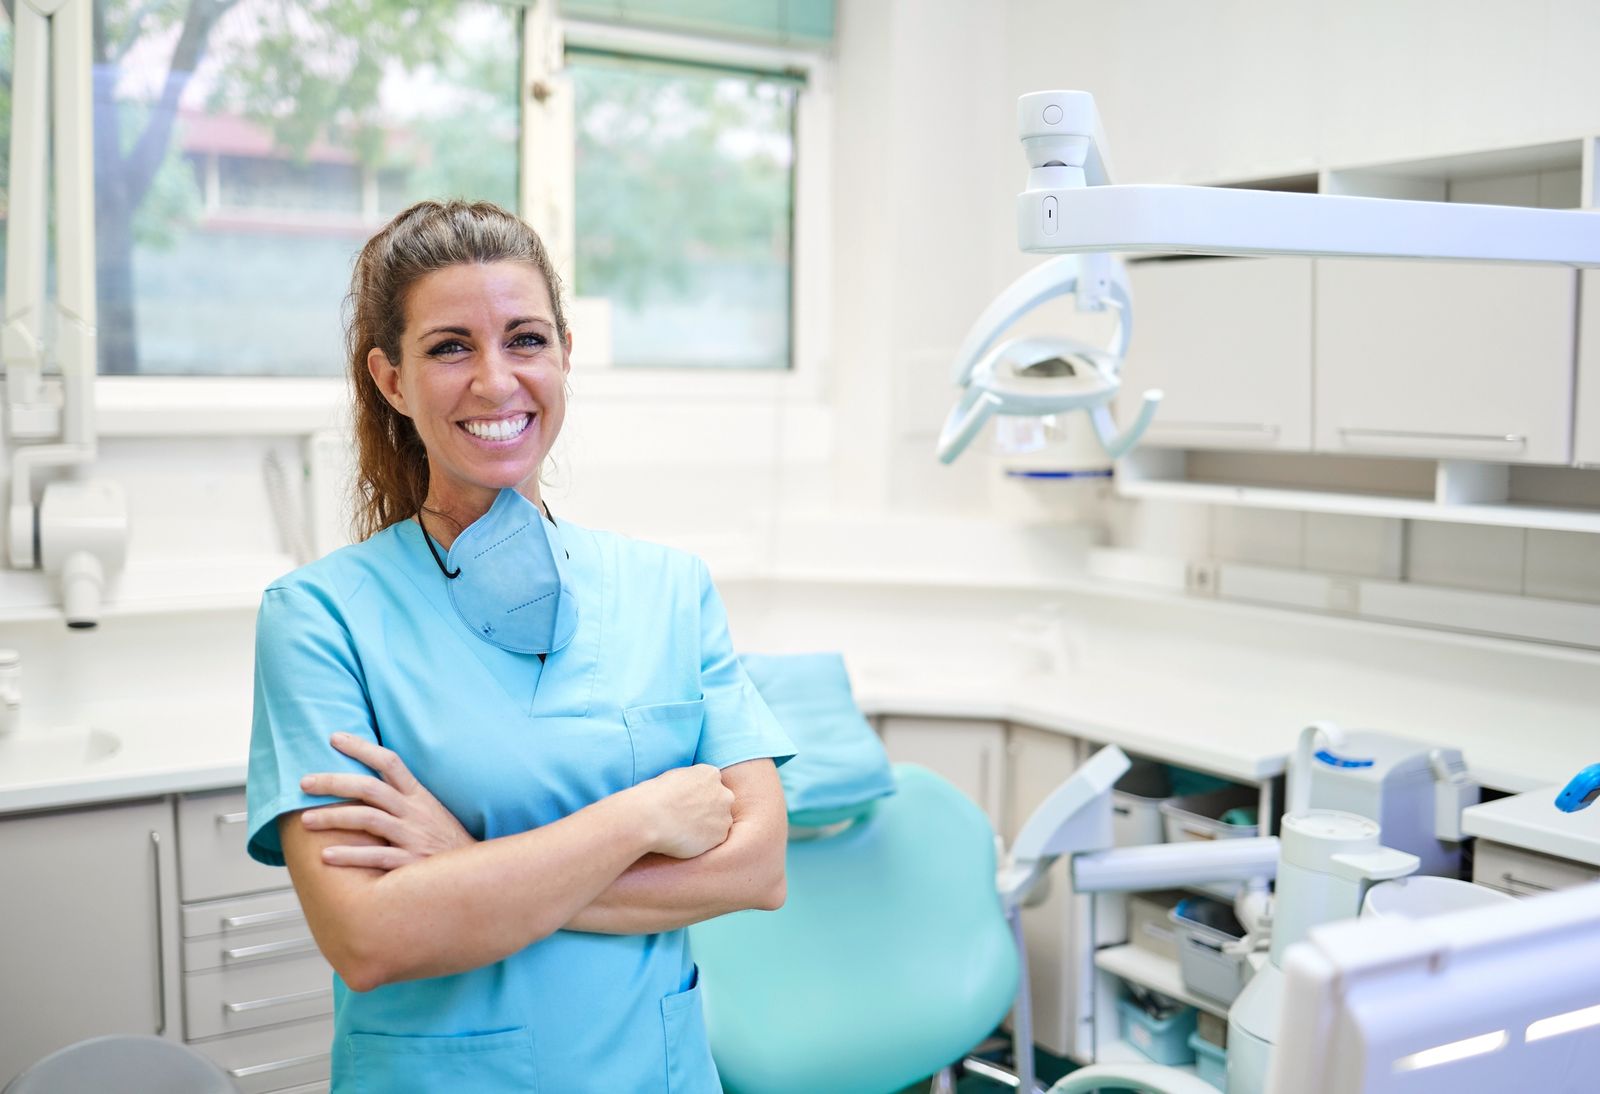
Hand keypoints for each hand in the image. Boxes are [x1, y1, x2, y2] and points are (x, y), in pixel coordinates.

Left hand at [299, 732, 475, 869]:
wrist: (477, 876)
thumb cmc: (446, 845)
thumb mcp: (431, 814)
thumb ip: (404, 799)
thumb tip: (368, 784)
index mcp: (419, 796)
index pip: (390, 761)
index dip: (362, 747)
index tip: (335, 738)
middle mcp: (414, 813)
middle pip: (369, 788)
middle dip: (333, 782)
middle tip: (304, 782)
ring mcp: (412, 837)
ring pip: (368, 819)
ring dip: (333, 818)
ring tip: (306, 820)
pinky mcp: (410, 864)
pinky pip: (375, 858)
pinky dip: (349, 856)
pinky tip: (326, 856)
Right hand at [631, 764, 734, 858]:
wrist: (650, 818)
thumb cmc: (654, 796)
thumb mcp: (675, 776)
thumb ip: (691, 781)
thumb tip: (691, 789)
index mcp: (711, 774)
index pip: (712, 783)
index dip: (699, 794)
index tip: (687, 802)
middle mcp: (724, 793)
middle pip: (721, 802)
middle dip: (708, 809)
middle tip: (687, 818)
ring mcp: (724, 816)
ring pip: (719, 822)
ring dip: (707, 826)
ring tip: (684, 830)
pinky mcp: (720, 836)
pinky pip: (715, 839)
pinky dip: (704, 841)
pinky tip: (686, 839)